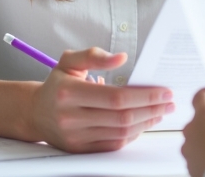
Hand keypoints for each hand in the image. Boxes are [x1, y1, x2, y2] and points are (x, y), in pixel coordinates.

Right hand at [28, 47, 174, 152]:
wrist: (34, 113)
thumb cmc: (57, 84)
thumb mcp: (69, 61)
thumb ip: (94, 55)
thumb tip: (121, 57)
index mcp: (69, 93)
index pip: (115, 97)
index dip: (144, 95)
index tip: (164, 91)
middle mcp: (71, 118)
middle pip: (122, 118)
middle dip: (151, 109)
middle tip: (169, 101)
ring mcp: (75, 137)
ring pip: (121, 134)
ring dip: (146, 122)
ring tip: (161, 111)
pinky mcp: (80, 150)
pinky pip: (114, 145)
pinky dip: (133, 134)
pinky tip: (143, 122)